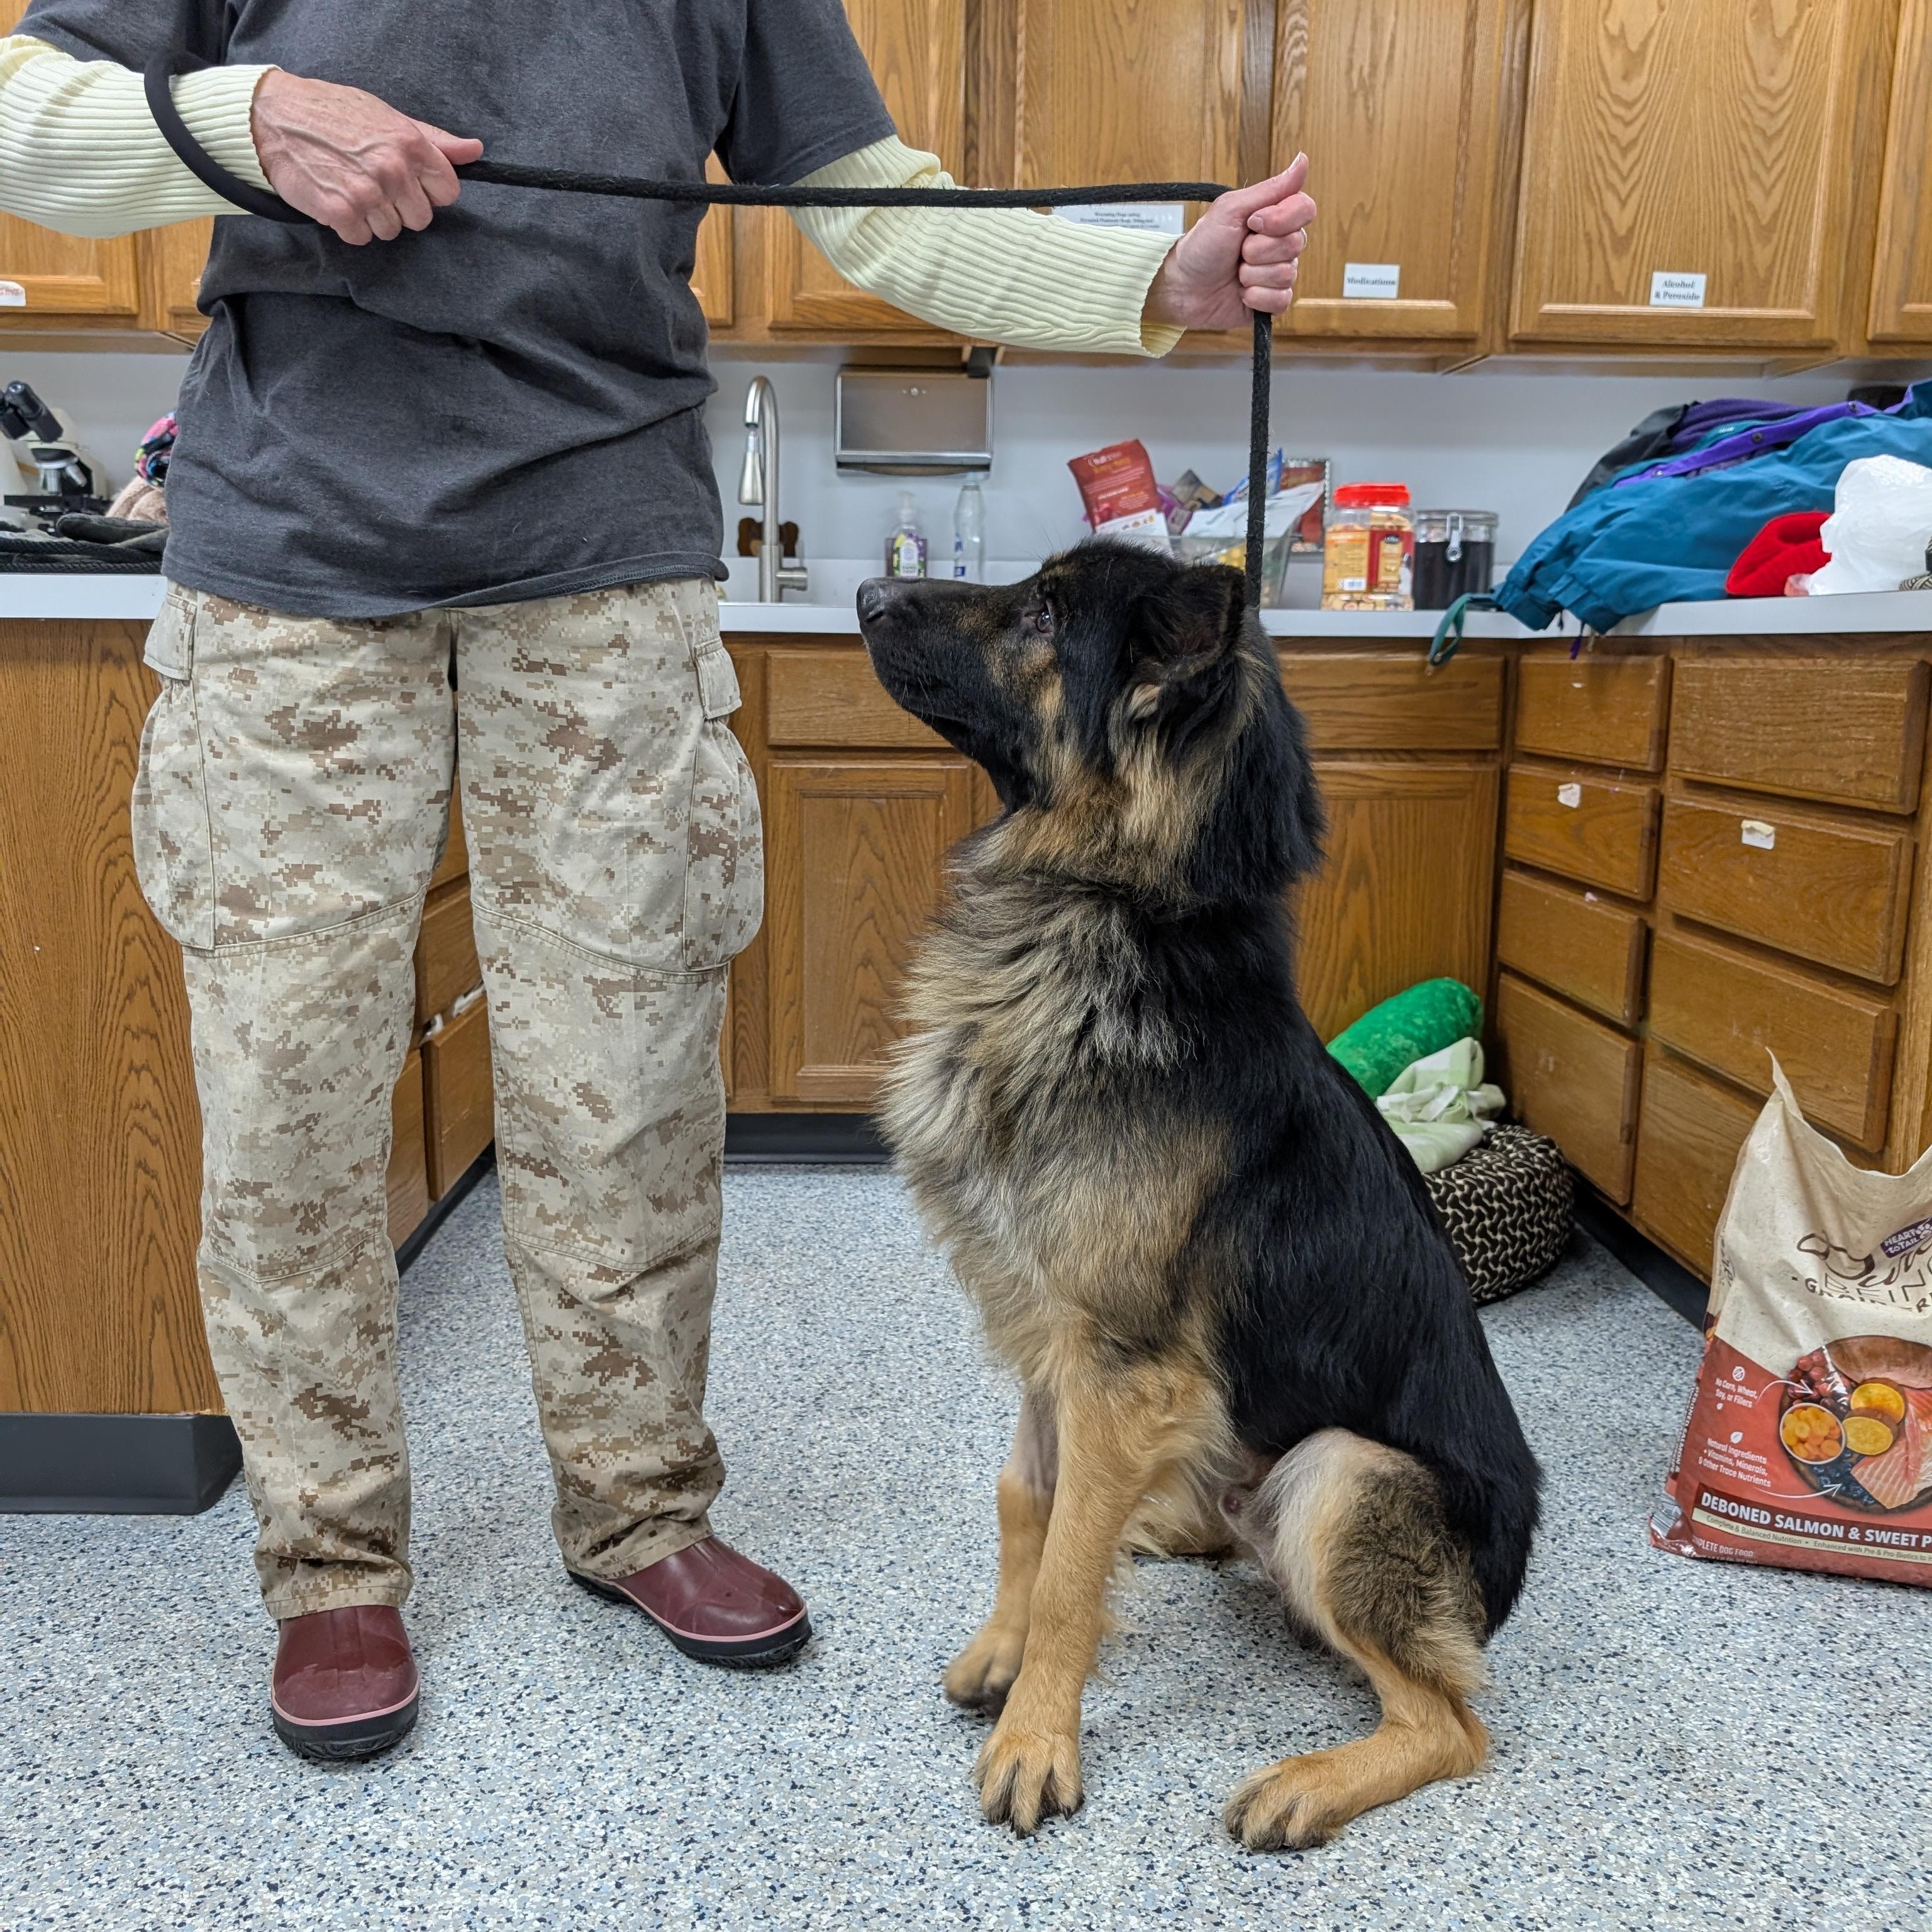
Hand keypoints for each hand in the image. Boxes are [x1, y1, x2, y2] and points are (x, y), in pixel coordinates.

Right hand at [250, 70, 483, 244]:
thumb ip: (433, 140)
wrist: (273, 116)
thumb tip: (474, 151)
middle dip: (400, 206)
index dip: (429, 191)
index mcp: (410, 144)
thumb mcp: (386, 116)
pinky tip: (334, 198)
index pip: (448, 191)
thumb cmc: (331, 113)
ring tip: (349, 185)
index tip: (409, 182)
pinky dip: (348, 225)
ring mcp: (367, 193)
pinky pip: (361, 238)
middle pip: (421, 218)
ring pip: (391, 230)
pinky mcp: (340, 212)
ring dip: (372, 216)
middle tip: (371, 182)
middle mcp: (393, 169)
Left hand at [1142, 154, 1313, 332]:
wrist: (1182, 286)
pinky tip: (1241, 292)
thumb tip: (1303, 160)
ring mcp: (1277, 274)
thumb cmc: (1202, 245)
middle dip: (1258, 249)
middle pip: (1295, 243)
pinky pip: (1281, 299)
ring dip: (1253, 274)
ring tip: (1235, 272)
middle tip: (1237, 251)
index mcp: (1275, 218)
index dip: (1281, 218)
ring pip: (1286, 273)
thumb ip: (1271, 188)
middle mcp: (1281, 245)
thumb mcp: (1231, 209)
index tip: (1253, 222)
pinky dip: (1255, 296)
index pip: (1305, 209)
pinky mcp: (1272, 302)